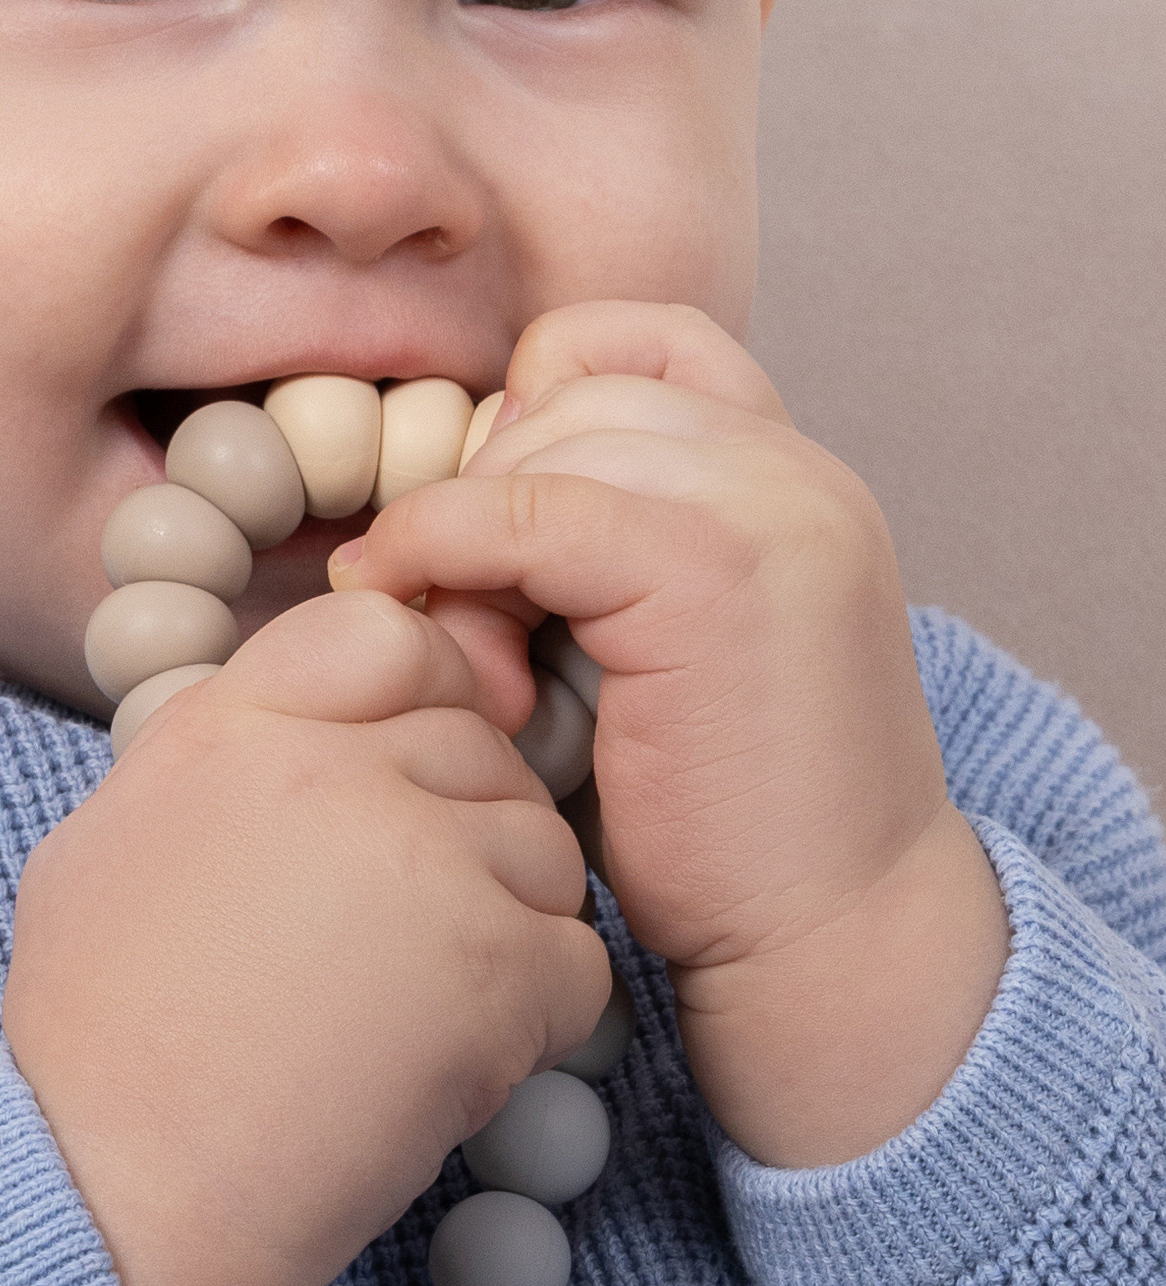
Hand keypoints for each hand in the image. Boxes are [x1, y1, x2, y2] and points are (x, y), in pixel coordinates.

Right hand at [4, 589, 606, 1285]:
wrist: (113, 1196)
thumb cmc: (95, 1048)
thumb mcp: (106, 847)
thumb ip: (214, 766)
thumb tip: (290, 745)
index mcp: (230, 726)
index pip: (384, 637)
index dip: (419, 700)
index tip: (403, 782)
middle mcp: (330, 767)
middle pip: (479, 747)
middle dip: (464, 836)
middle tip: (402, 941)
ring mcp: (422, 860)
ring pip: (544, 849)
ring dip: (506, 929)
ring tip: (410, 1014)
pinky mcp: (494, 966)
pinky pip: (577, 962)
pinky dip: (534, 1023)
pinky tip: (442, 1069)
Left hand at [333, 303, 1009, 1168]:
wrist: (836, 943)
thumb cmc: (730, 832)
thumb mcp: (666, 652)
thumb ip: (601, 553)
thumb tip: (448, 502)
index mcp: (793, 476)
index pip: (633, 342)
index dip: (534, 417)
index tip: (494, 539)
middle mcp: (794, 467)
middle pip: (573, 391)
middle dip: (489, 497)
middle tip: (468, 641)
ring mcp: (765, 505)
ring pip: (541, 447)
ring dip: (469, 547)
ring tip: (484, 681)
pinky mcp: (709, 569)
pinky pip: (521, 512)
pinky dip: (449, 566)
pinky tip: (464, 673)